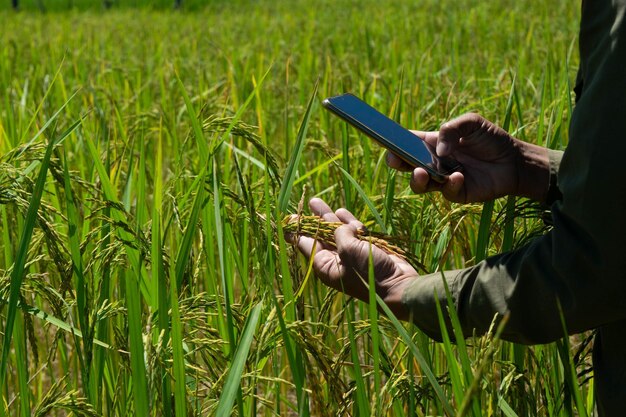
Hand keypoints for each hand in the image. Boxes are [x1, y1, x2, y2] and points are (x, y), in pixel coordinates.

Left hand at [288, 198, 417, 319]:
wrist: (397, 285)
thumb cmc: (368, 271)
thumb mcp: (348, 249)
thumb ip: (340, 233)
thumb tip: (342, 225)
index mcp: (325, 266)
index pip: (306, 245)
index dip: (297, 230)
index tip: (288, 219)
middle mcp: (336, 261)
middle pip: (320, 236)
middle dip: (313, 219)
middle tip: (303, 205)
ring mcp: (352, 255)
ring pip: (337, 232)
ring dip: (328, 217)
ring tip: (315, 203)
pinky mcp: (367, 250)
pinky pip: (354, 233)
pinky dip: (348, 223)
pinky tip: (341, 212)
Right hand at [387, 113, 549, 202]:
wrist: (514, 161)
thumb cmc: (491, 139)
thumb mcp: (472, 122)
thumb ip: (451, 129)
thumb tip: (438, 150)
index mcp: (433, 143)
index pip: (408, 142)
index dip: (394, 142)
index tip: (383, 140)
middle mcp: (434, 162)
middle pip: (407, 165)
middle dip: (397, 163)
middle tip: (395, 160)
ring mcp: (443, 179)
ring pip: (419, 184)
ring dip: (417, 179)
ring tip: (421, 172)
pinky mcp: (456, 193)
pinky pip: (446, 192)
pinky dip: (450, 185)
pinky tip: (459, 176)